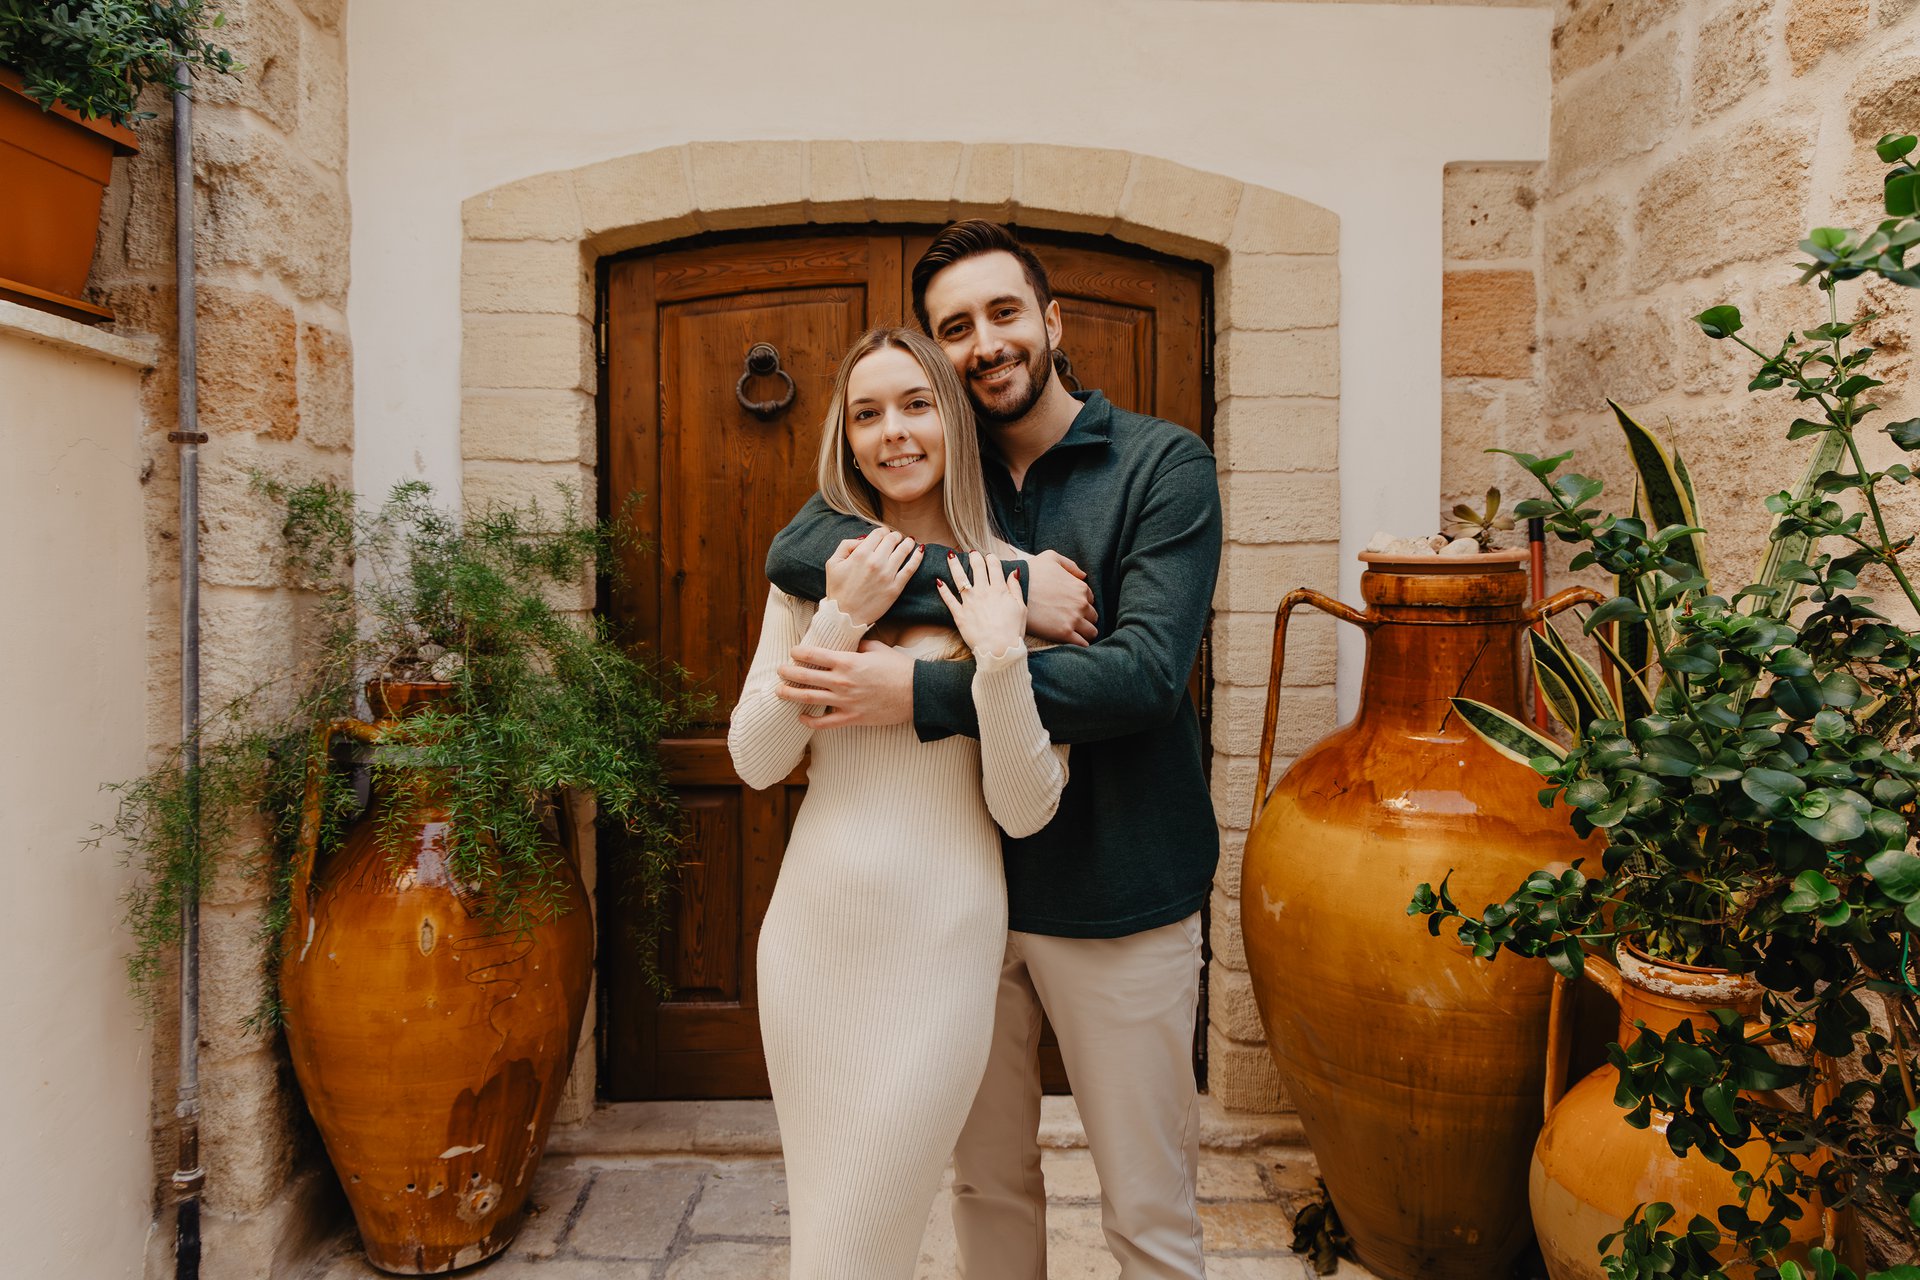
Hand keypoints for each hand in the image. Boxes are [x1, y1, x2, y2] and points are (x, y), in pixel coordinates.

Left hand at [774, 639, 914, 727]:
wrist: (916, 693)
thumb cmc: (899, 669)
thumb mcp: (878, 648)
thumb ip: (859, 645)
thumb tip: (850, 643)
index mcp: (847, 661)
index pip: (814, 654)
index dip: (799, 652)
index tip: (793, 652)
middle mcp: (842, 681)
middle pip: (805, 676)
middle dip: (788, 672)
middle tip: (780, 671)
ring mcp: (845, 701)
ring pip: (809, 698)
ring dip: (790, 694)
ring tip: (779, 691)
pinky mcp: (851, 718)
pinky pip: (824, 723)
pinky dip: (810, 721)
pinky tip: (801, 717)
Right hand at [823, 528, 923, 626]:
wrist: (845, 616)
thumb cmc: (837, 590)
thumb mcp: (833, 563)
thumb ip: (846, 545)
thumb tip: (863, 539)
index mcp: (860, 554)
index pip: (878, 533)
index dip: (882, 531)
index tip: (884, 534)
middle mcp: (875, 562)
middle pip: (892, 539)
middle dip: (895, 536)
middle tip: (896, 538)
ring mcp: (887, 575)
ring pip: (904, 550)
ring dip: (908, 543)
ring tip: (909, 542)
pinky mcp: (896, 587)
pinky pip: (911, 568)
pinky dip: (917, 557)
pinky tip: (920, 551)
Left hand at [936, 551, 1026, 657]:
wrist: (999, 650)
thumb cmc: (1013, 631)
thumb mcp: (1021, 608)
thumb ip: (1016, 588)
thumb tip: (1013, 572)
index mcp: (1000, 590)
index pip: (994, 567)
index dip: (991, 559)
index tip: (989, 556)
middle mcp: (983, 592)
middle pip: (977, 568)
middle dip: (974, 557)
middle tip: (971, 552)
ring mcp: (969, 602)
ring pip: (959, 579)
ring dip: (954, 565)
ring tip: (950, 555)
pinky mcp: (959, 615)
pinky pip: (949, 600)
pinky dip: (942, 590)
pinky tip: (938, 581)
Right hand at [1022, 549, 1096, 645]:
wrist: (1012, 592)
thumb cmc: (1030, 572)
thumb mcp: (1051, 557)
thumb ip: (1070, 565)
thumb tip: (1083, 575)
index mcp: (1080, 587)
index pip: (1090, 600)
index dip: (1081, 604)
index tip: (1070, 607)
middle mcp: (1081, 604)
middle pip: (1093, 616)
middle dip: (1085, 619)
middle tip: (1071, 621)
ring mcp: (1073, 619)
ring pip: (1091, 632)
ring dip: (1086, 633)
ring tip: (1075, 634)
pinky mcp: (1064, 633)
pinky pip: (1082, 644)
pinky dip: (1081, 644)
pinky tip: (1073, 642)